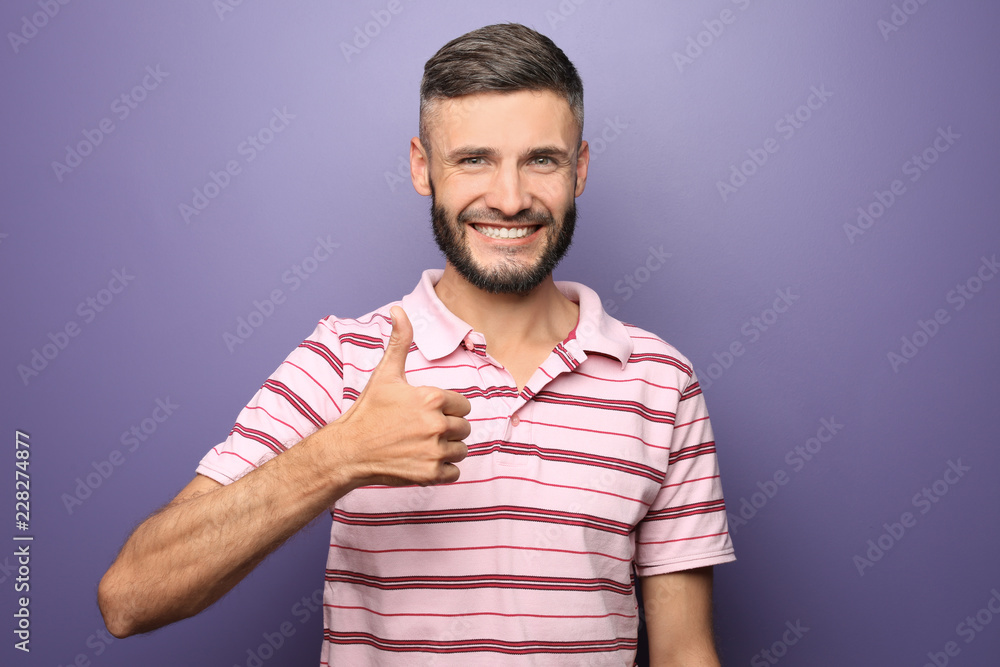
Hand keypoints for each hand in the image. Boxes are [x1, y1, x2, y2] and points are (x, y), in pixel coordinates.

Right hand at [332, 306, 470, 486]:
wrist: (348, 451)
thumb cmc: (368, 411)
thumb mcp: (385, 373)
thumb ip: (400, 341)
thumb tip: (399, 309)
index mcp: (432, 398)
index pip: (463, 405)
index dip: (447, 408)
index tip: (425, 412)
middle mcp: (437, 424)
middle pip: (464, 428)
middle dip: (447, 429)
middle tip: (420, 430)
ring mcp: (434, 451)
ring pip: (461, 450)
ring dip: (447, 450)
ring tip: (422, 445)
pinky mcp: (430, 474)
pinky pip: (454, 472)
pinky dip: (442, 470)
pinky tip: (422, 461)